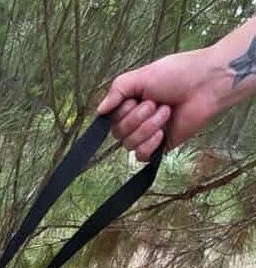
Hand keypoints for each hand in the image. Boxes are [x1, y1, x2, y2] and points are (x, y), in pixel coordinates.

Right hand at [97, 48, 221, 160]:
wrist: (207, 84)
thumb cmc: (180, 73)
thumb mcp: (142, 75)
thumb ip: (117, 90)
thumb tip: (99, 111)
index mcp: (131, 103)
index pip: (109, 119)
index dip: (120, 112)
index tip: (134, 99)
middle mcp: (137, 120)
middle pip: (117, 133)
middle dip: (136, 118)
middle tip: (155, 103)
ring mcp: (148, 134)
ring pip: (129, 144)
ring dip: (148, 127)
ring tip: (166, 112)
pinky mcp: (160, 147)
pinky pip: (141, 156)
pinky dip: (149, 144)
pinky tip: (161, 133)